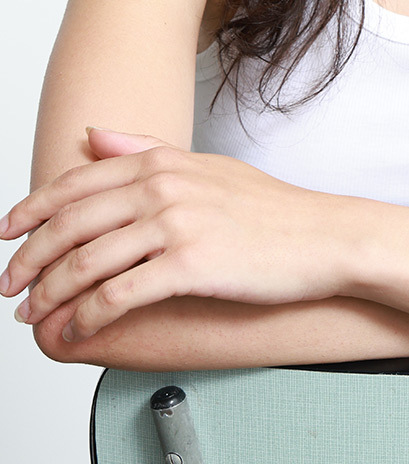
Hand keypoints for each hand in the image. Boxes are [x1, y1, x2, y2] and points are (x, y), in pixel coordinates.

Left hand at [0, 129, 355, 341]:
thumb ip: (145, 148)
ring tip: (32, 314)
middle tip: (8, 285)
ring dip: (50, 292)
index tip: (7, 233)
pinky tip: (77, 329)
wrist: (321, 236)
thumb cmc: (268, 207)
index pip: (77, 182)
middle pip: (72, 221)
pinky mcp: (190, 264)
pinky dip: (88, 315)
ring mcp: (176, 224)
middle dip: (30, 257)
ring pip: (87, 260)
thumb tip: (94, 134)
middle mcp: (163, 186)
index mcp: (162, 161)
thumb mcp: (204, 166)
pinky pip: (120, 294)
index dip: (31, 209)